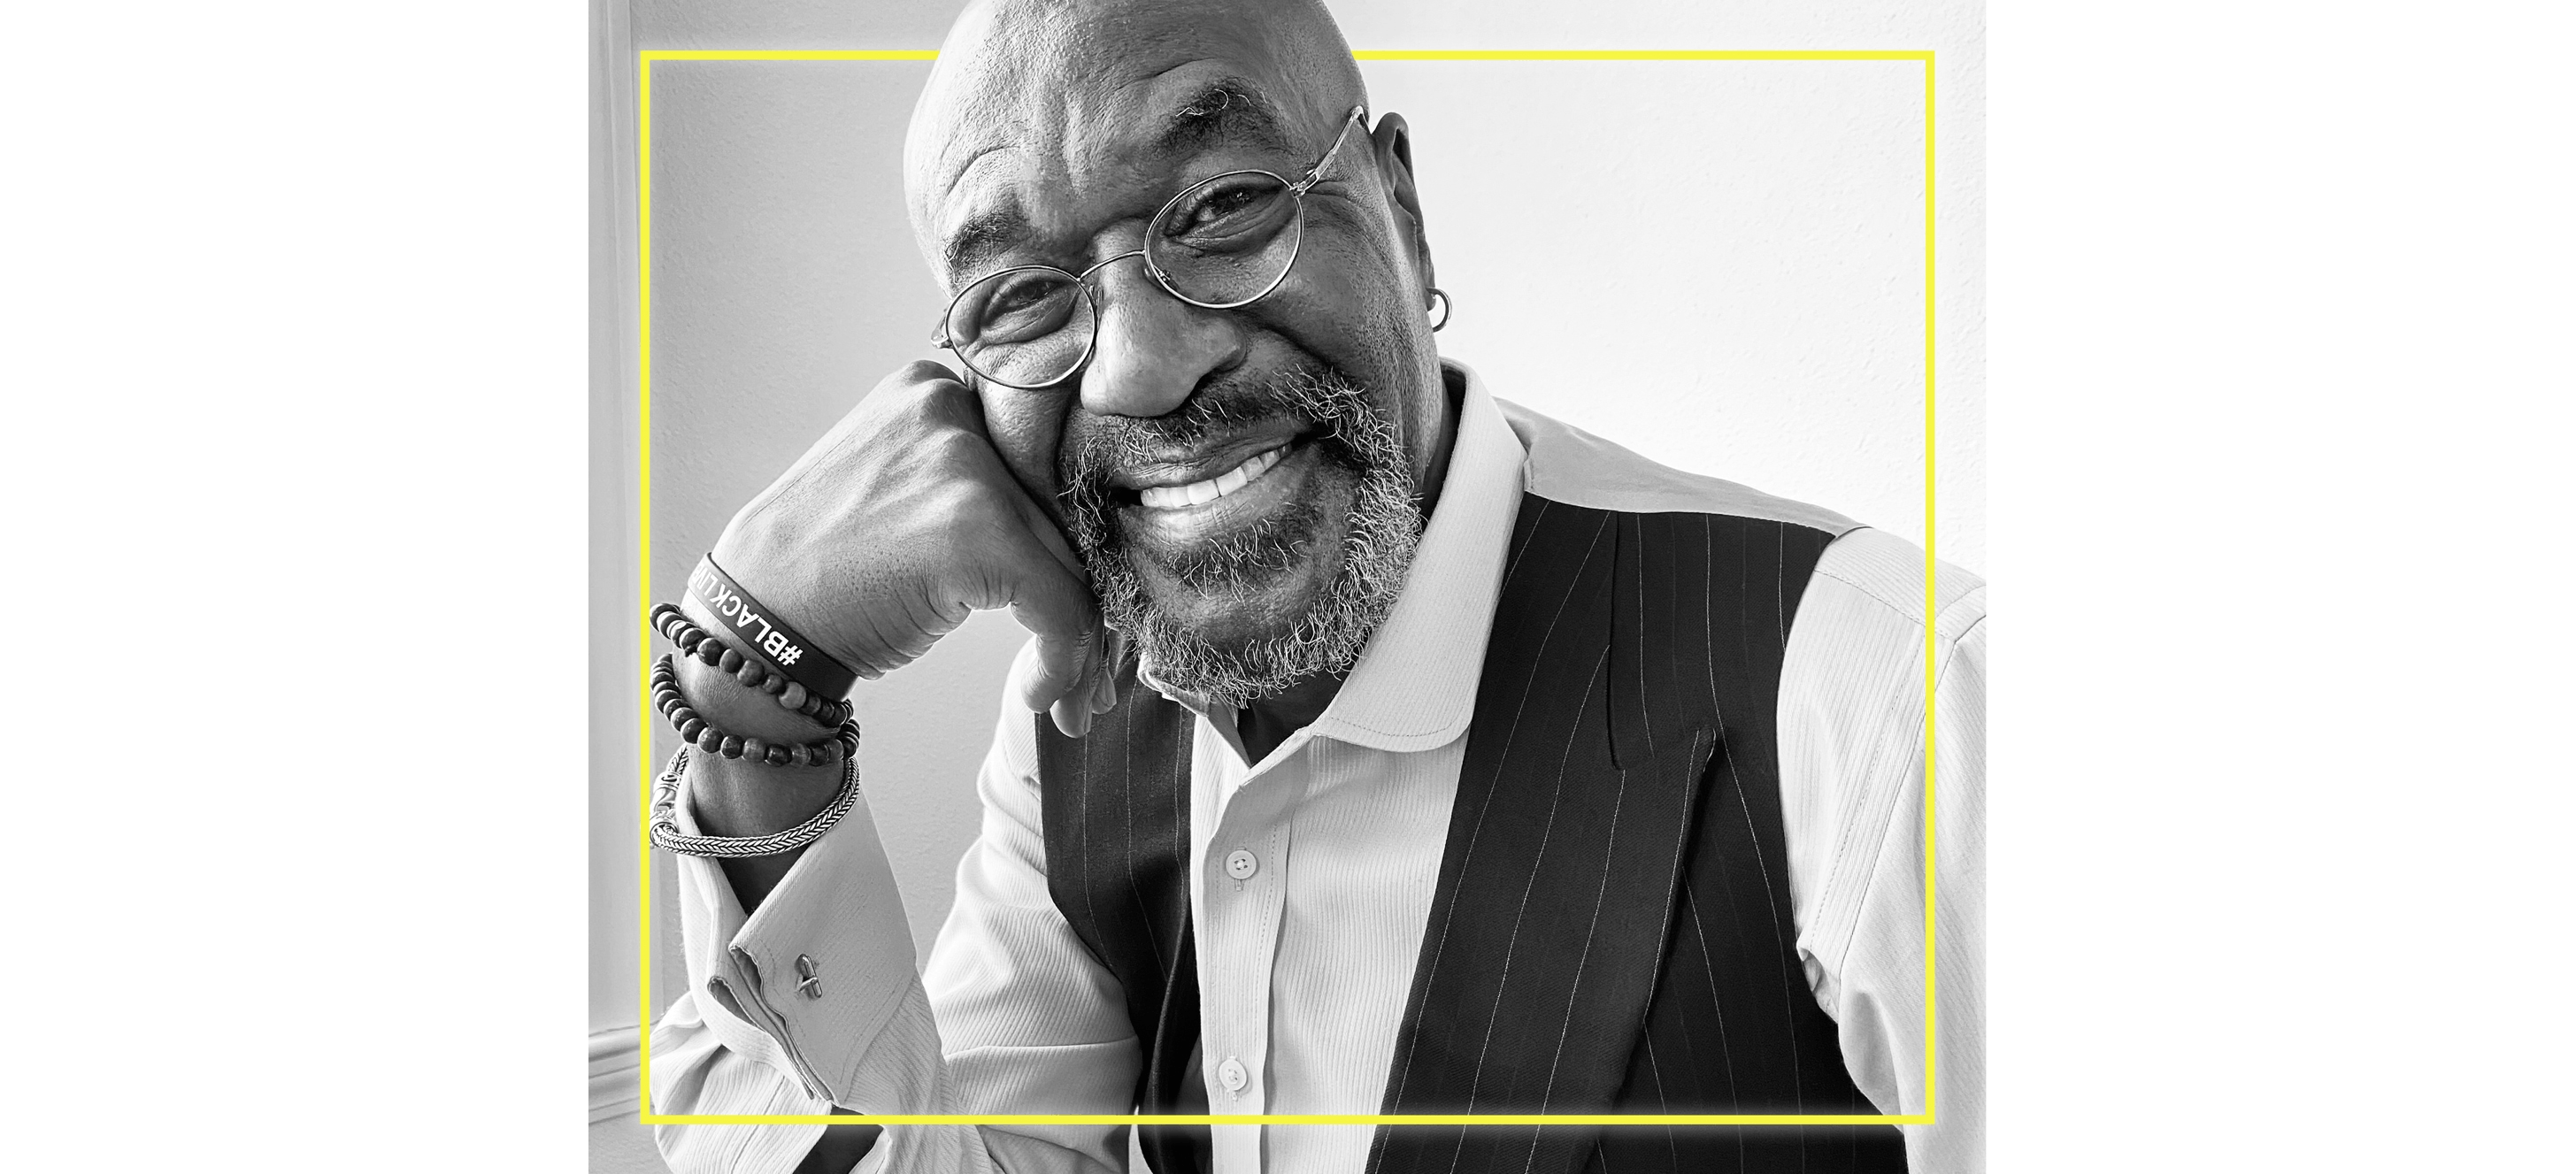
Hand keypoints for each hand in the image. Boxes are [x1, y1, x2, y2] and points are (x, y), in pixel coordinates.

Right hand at [712, 361, 1116, 734]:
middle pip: (1059, 509)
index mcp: (932, 386)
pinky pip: (1061, 603)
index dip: (1067, 532)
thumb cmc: (824, 568)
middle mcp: (953, 410)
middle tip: (1088, 664)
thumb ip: (972, 477)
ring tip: (1069, 692)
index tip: (1071, 589)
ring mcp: (965, 467)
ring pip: (1071, 560)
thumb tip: (1078, 536)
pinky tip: (1041, 692)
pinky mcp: (978, 530)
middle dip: (1080, 591)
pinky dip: (1064, 658)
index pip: (1038, 459)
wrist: (757, 622)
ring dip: (1081, 639)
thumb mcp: (896, 483)